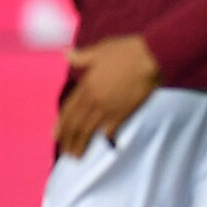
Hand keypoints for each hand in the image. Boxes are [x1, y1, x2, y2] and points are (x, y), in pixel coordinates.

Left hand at [57, 35, 159, 159]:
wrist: (151, 57)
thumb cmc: (126, 51)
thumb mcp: (99, 50)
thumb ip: (82, 56)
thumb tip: (65, 54)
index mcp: (86, 85)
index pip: (68, 110)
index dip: (61, 125)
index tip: (56, 136)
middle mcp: (93, 99)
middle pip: (75, 124)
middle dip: (68, 139)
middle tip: (66, 152)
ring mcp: (107, 107)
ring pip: (88, 130)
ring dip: (81, 144)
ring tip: (77, 156)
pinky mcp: (123, 112)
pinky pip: (110, 130)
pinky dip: (107, 138)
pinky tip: (106, 145)